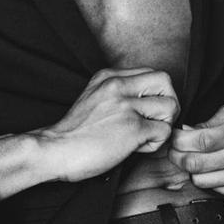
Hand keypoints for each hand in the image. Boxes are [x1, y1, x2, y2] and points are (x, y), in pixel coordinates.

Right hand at [34, 67, 179, 182]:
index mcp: (109, 76)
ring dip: (162, 125)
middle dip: (168, 103)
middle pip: (165, 82)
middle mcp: (118, 85)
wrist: (54, 150)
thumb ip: (117, 92)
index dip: (155, 94)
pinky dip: (154, 144)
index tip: (145, 111)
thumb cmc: (74, 132)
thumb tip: (147, 101)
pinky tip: (135, 148)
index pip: (151, 73)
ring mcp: (126, 106)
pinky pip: (164, 131)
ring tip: (142, 137)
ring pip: (170, 107)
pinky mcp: (132, 128)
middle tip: (154, 121)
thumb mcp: (94, 97)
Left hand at [167, 102, 223, 203]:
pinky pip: (218, 191)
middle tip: (177, 150)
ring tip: (200, 159)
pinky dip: (212, 181)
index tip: (174, 137)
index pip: (200, 141)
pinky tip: (218, 170)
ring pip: (202, 180)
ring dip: (195, 170)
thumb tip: (185, 132)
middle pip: (196, 163)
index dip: (179, 140)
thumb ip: (211, 122)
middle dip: (179, 156)